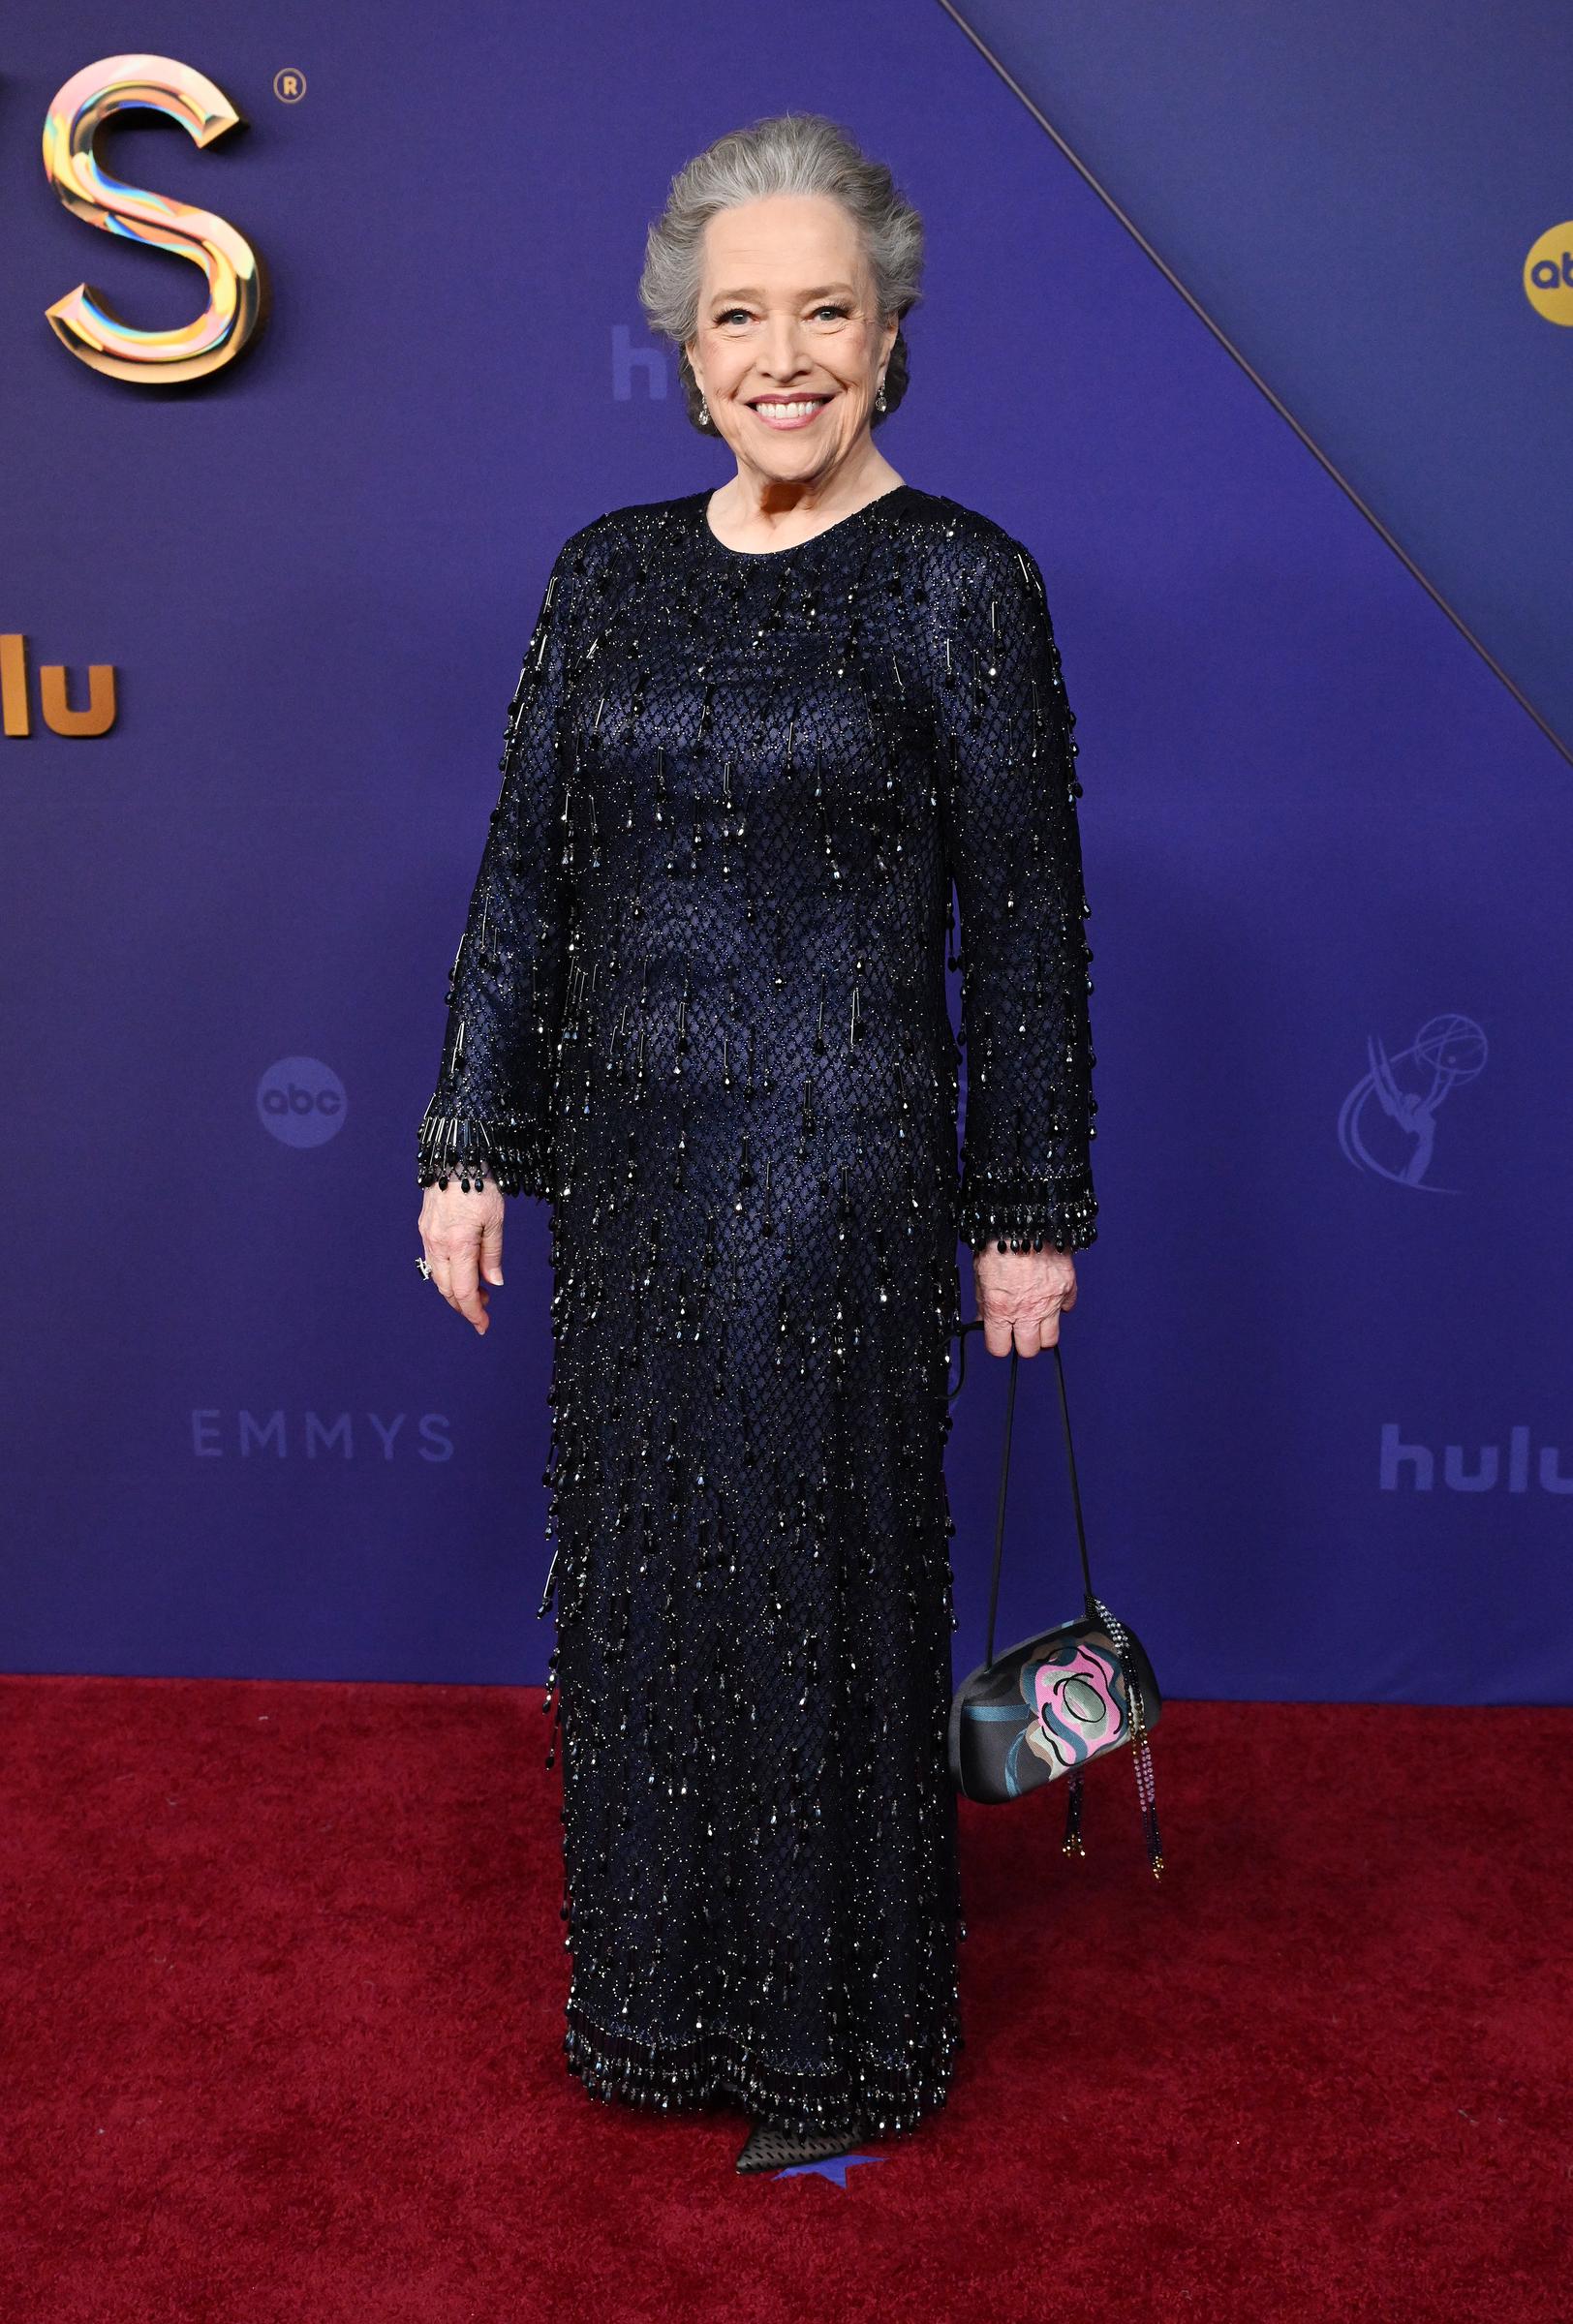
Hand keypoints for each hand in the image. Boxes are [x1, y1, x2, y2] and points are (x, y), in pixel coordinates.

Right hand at [418, 1179, 505, 1334]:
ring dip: (455, 1290)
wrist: (456, 1157)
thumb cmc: (480, 1185)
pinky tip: (462, 1270)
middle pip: (447, 1289)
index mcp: (458, 1245)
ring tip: (479, 1292)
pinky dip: (447, 1274)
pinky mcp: (424, 1228)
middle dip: (465, 1306)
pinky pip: (433, 1260)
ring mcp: (428, 1237)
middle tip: (484, 1311)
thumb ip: (493, 1254)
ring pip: (437, 1277)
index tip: (483, 1326)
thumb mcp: (496, 1220)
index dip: (473, 1313)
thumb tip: (494, 1282)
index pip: (464, 1291)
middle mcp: (438, 1245)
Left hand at [973, 1241, 1077, 1356]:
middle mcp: (1027, 1311)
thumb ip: (983, 1304)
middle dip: (1022, 1342)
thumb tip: (983, 1321)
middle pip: (1028, 1350)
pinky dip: (1059, 1306)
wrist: (1023, 1220)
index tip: (998, 1336)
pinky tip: (1049, 1295)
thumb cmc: (997, 1244)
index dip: (997, 1343)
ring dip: (1042, 1333)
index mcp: (1000, 1310)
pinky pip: (1067, 1309)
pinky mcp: (1068, 1288)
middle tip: (1018, 1329)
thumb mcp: (980, 1276)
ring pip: (1051, 1339)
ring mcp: (1050, 1302)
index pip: (999, 1349)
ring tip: (1035, 1319)